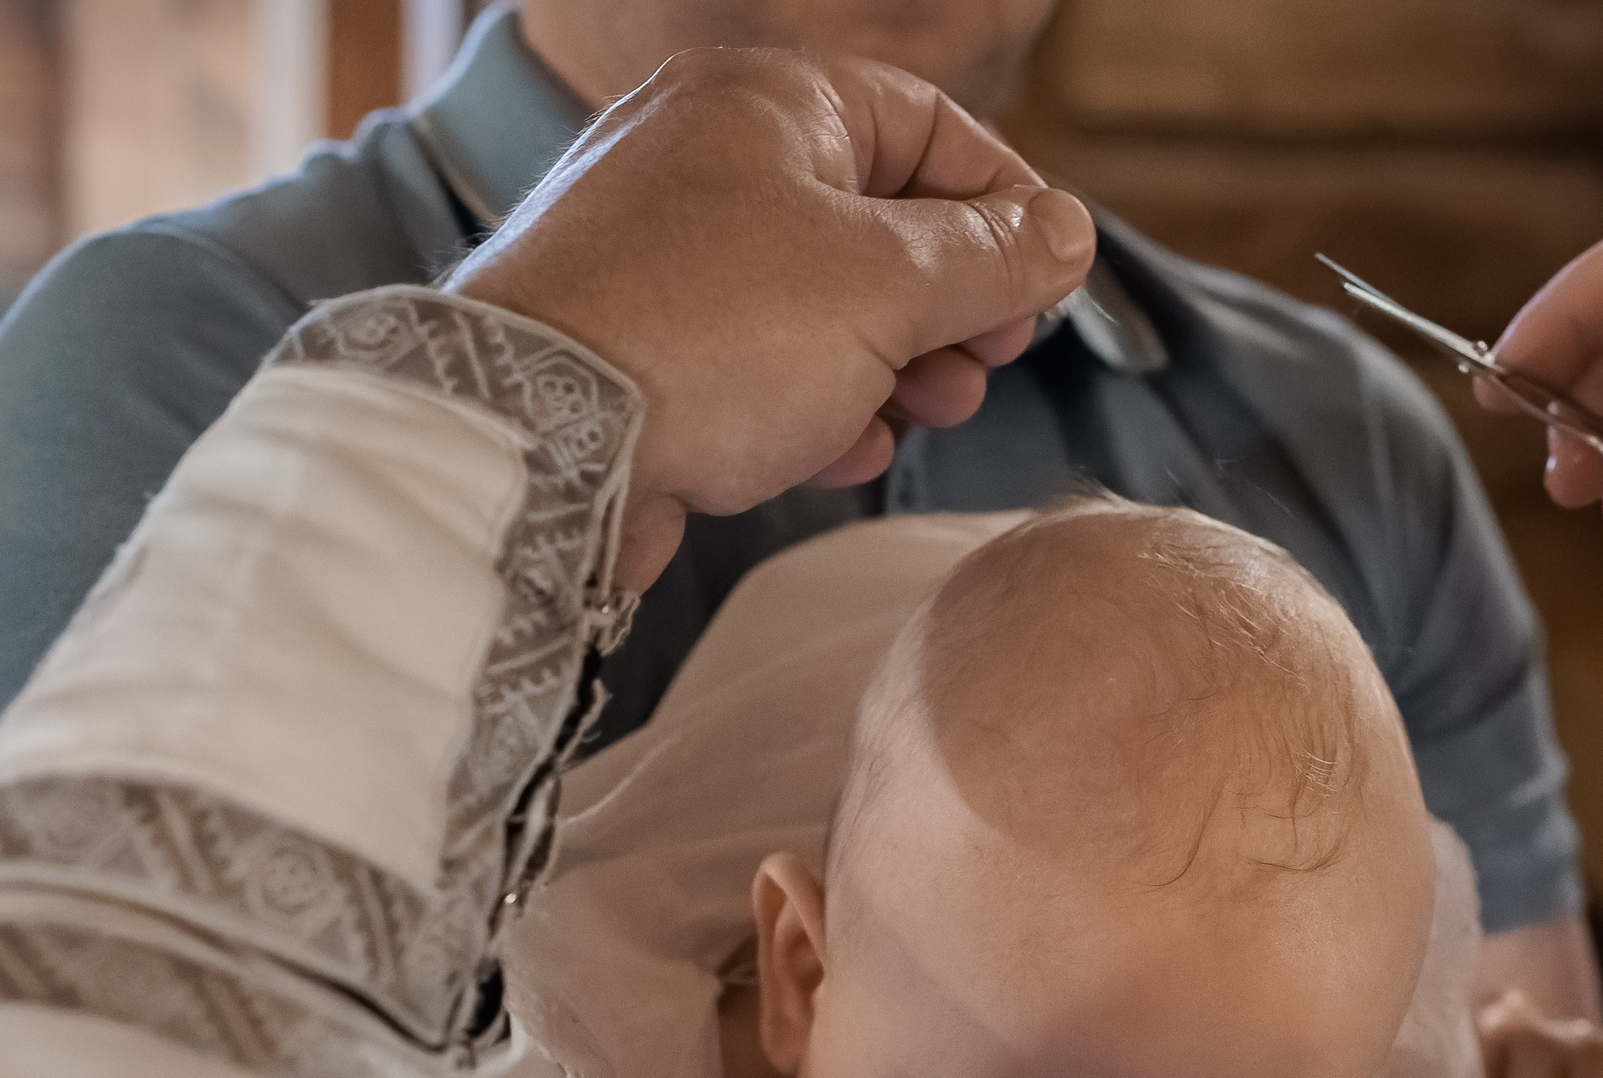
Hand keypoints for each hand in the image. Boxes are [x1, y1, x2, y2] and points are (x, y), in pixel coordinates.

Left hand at [448, 49, 1094, 586]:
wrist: (534, 440)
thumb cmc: (711, 332)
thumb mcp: (888, 284)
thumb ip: (993, 258)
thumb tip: (1067, 233)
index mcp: (768, 103)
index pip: (925, 123)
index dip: (1004, 203)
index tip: (1046, 282)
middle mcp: (709, 161)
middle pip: (877, 220)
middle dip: (951, 305)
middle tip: (987, 364)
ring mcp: (667, 257)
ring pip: (822, 303)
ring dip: (895, 365)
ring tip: (925, 414)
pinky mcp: (641, 348)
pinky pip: (757, 363)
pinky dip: (814, 404)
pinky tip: (840, 451)